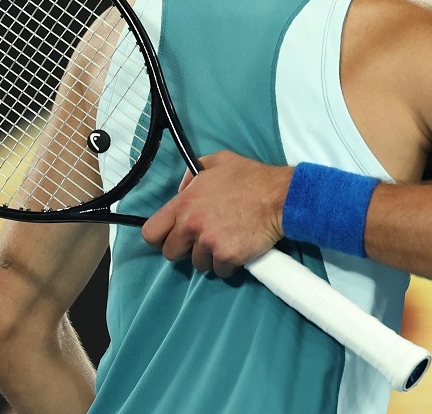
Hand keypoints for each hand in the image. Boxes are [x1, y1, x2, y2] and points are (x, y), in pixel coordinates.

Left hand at [142, 151, 292, 277]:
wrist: (280, 197)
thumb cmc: (252, 178)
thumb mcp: (218, 161)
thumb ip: (193, 173)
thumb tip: (182, 189)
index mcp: (185, 203)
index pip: (151, 232)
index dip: (159, 238)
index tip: (170, 238)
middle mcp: (192, 225)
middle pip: (171, 253)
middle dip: (185, 249)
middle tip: (203, 239)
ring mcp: (209, 243)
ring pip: (198, 263)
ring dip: (210, 256)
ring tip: (227, 240)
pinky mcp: (227, 257)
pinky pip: (220, 270)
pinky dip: (229, 264)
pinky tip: (239, 248)